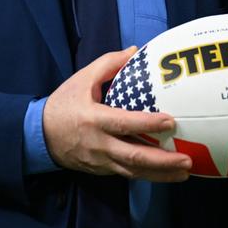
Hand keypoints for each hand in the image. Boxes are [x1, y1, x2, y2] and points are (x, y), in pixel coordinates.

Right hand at [43, 49, 191, 181]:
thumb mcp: (82, 79)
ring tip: (185, 172)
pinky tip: (167, 174)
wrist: (39, 136)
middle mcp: (99, 144)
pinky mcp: (102, 170)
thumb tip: (135, 51)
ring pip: (133, 172)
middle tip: (187, 159)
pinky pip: (127, 175)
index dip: (148, 124)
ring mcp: (101, 161)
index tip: (171, 122)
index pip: (124, 123)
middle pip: (134, 157)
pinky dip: (148, 176)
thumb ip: (108, 63)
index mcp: (94, 119)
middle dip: (162, 161)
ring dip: (160, 174)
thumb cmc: (64, 103)